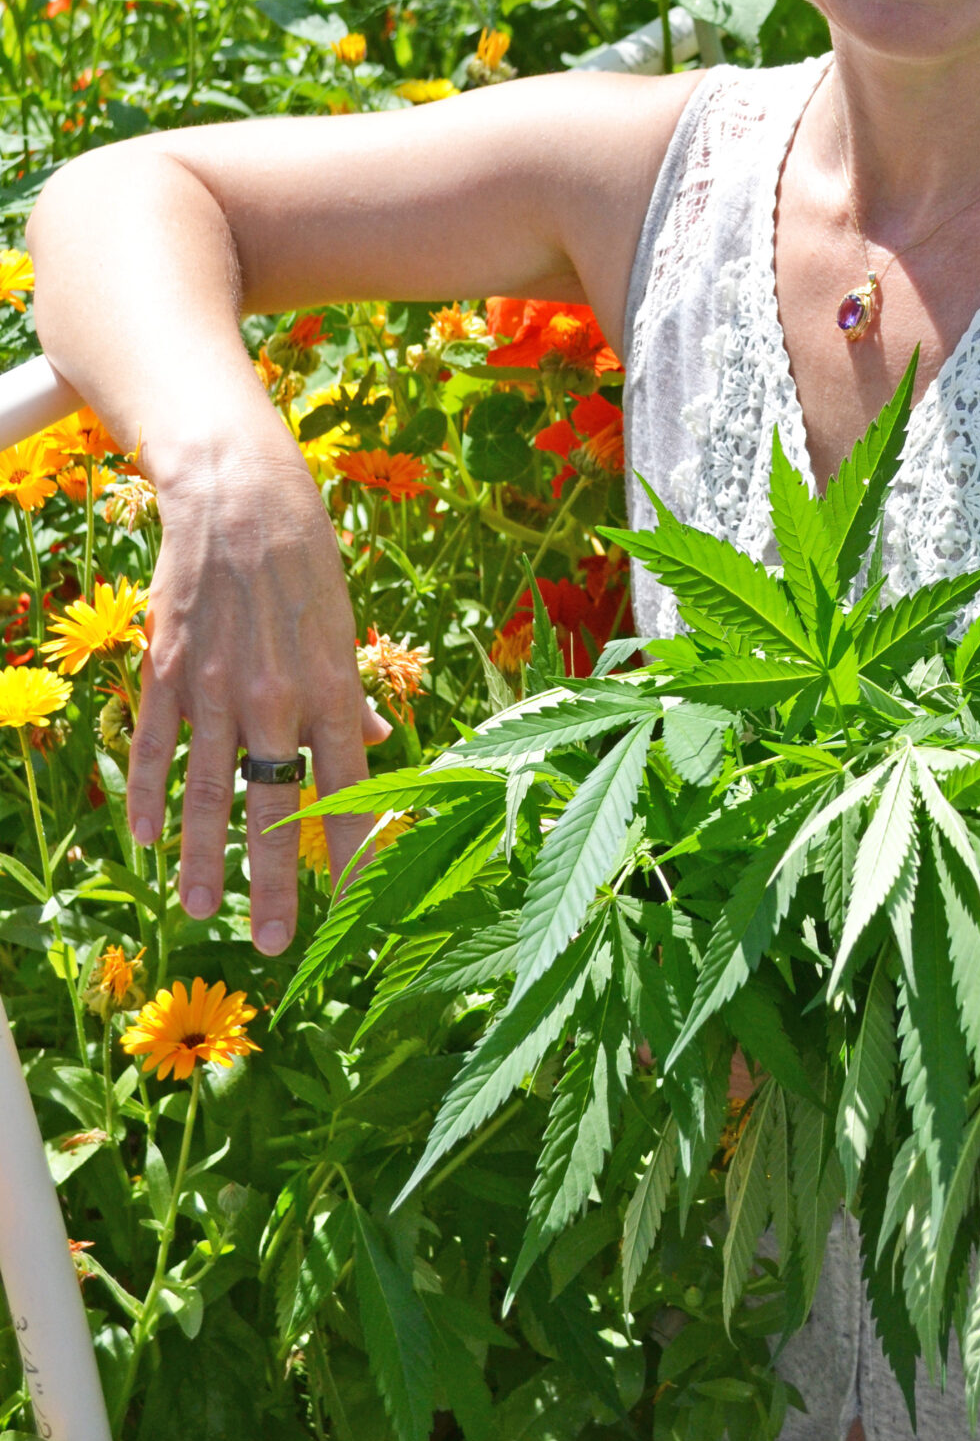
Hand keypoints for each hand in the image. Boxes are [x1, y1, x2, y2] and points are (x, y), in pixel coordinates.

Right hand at [128, 425, 384, 954]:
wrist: (240, 496)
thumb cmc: (307, 561)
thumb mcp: (345, 626)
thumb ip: (353, 694)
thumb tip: (373, 743)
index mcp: (333, 689)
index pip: (350, 789)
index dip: (354, 850)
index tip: (358, 904)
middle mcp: (277, 697)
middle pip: (276, 807)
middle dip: (276, 882)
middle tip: (275, 944)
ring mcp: (217, 687)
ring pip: (208, 792)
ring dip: (202, 858)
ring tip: (199, 912)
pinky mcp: (169, 670)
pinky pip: (157, 747)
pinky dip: (148, 795)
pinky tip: (145, 840)